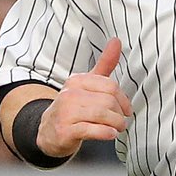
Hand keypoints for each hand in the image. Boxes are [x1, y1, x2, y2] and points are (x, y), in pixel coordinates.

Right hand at [37, 38, 131, 157]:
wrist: (49, 131)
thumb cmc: (73, 107)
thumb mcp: (88, 84)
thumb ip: (104, 64)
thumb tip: (117, 41)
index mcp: (77, 81)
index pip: (110, 86)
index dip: (123, 100)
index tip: (126, 110)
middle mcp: (69, 94)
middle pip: (108, 101)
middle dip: (120, 114)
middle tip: (121, 121)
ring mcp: (65, 112)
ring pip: (102, 115)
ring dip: (116, 124)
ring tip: (117, 128)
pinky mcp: (64, 130)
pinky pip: (91, 130)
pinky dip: (105, 133)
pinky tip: (110, 134)